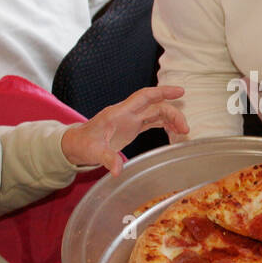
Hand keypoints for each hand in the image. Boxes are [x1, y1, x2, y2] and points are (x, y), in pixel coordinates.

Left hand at [61, 85, 187, 174]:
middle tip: (185, 129)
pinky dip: (165, 126)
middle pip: (155, 106)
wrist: (76, 145)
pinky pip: (153, 122)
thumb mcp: (93, 152)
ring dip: (171, 120)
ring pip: (156, 113)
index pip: (144, 97)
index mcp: (119, 113)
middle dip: (173, 113)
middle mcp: (127, 113)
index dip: (162, 92)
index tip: (180, 92)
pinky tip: (174, 134)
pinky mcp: (133, 127)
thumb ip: (107, 158)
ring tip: (183, 133)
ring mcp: (131, 119)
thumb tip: (117, 170)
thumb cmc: (83, 144)